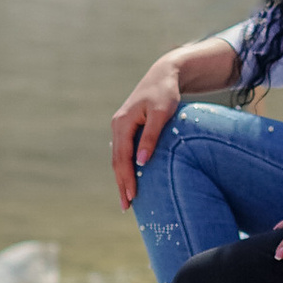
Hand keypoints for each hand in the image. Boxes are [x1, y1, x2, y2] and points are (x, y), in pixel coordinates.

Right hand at [110, 56, 187, 207]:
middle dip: (121, 184)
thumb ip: (151, 137)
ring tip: (127, 199)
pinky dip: (125, 168)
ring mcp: (120, 127)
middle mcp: (117, 126)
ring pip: (118, 158)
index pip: (122, 157)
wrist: (163, 75)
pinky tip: (130, 179)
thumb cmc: (165, 93)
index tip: (132, 197)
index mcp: (123, 123)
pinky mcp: (127, 129)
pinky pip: (123, 152)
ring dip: (122, 179)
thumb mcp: (162, 114)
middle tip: (126, 207)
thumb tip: (142, 163)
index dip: (126, 179)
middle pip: (117, 161)